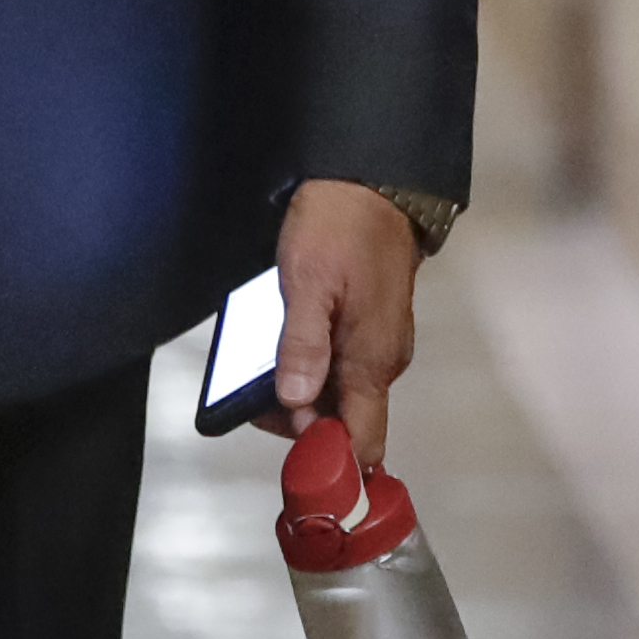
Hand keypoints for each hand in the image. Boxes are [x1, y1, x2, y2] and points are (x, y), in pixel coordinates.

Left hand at [274, 177, 421, 466]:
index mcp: (372, 361)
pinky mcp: (371, 326)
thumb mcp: (306, 284)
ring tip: (261, 372)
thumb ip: (303, 347)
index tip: (284, 447)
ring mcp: (380, 345)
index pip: (362, 441)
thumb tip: (298, 403)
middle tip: (254, 399)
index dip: (324, 456)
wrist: (368, 182)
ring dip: (304, 393)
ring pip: (343, 394)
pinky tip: (285, 351)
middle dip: (302, 421)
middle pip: (346, 421)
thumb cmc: (336, 228)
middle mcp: (384, 362)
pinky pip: (343, 366)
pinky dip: (314, 368)